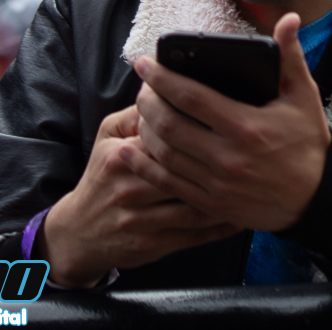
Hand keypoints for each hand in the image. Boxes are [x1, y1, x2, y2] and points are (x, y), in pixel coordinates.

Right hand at [39, 106, 236, 286]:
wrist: (79, 231)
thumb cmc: (100, 176)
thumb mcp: (108, 136)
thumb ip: (136, 113)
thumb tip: (165, 88)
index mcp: (122, 156)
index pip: (165, 136)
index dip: (196, 128)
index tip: (223, 119)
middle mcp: (132, 188)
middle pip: (183, 170)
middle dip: (217, 160)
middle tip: (248, 149)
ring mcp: (143, 219)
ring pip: (194, 205)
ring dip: (226, 194)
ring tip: (252, 181)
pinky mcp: (154, 244)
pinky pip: (195, 234)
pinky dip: (221, 225)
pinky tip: (241, 213)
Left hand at [123, 14, 331, 232]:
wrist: (317, 197)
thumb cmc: (308, 142)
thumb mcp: (303, 96)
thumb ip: (291, 56)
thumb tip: (289, 19)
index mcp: (246, 126)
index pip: (192, 97)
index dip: (163, 78)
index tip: (144, 64)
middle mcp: (228, 157)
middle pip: (170, 125)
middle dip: (148, 101)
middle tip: (141, 85)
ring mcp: (217, 184)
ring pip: (165, 154)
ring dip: (144, 130)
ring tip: (138, 110)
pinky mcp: (212, 204)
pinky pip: (169, 183)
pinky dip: (145, 166)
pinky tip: (130, 151)